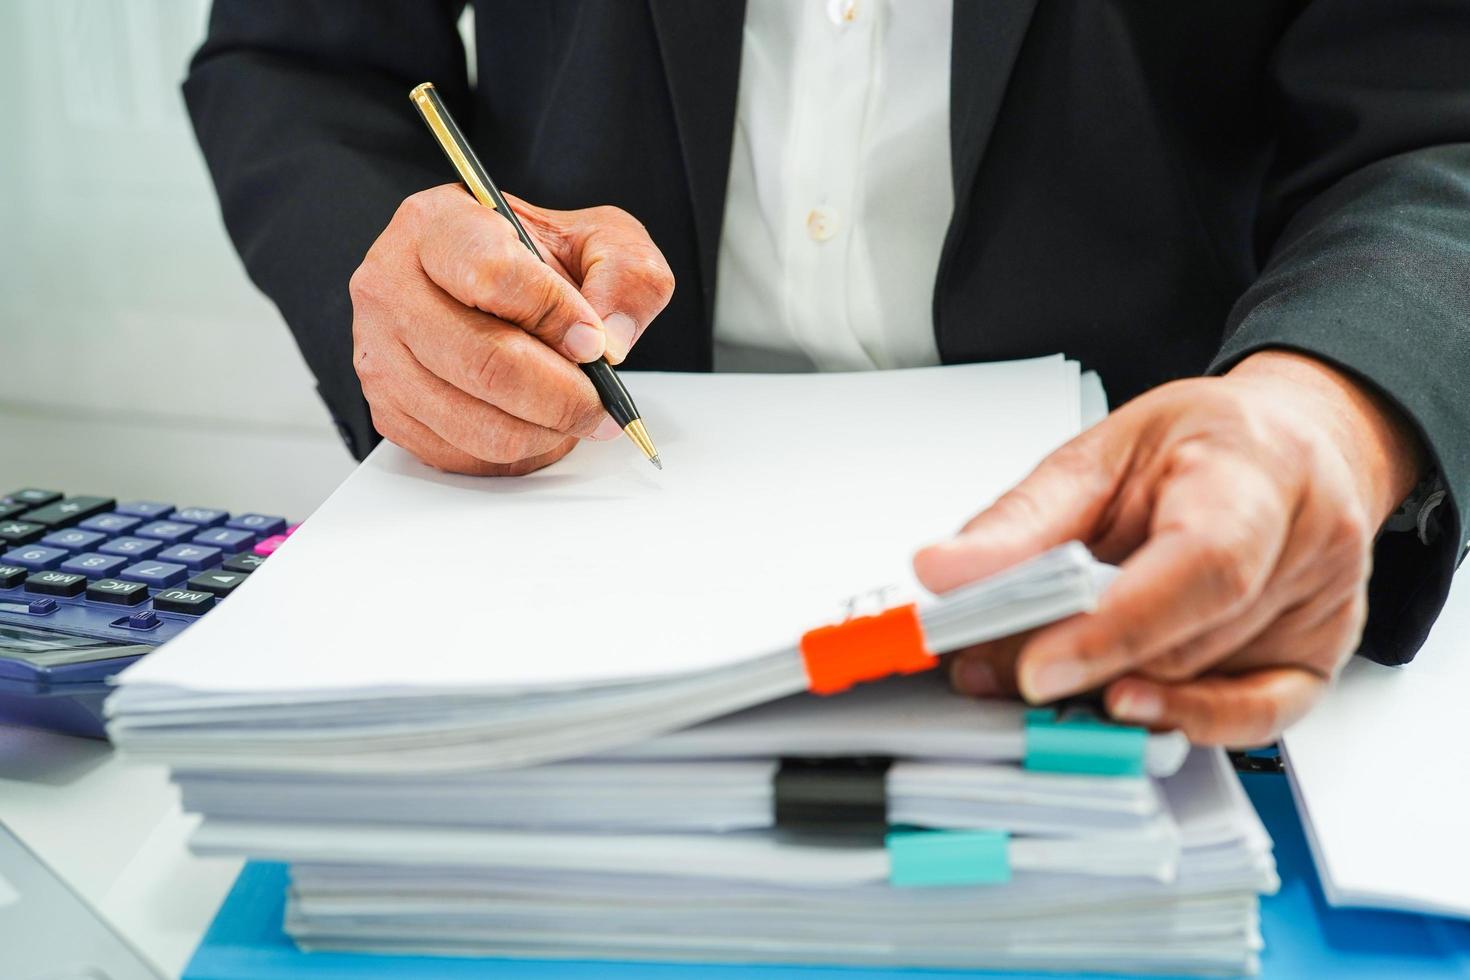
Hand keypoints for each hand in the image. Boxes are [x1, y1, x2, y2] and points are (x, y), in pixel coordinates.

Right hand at [349, 184, 673, 474]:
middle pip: (484, 362)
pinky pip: (463, 455)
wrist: (492, 286)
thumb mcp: (599, 240)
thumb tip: (610, 341)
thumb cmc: (538, 261)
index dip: (556, 317)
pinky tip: (538, 424)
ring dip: (545, 431)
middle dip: (562, 395)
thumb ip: (625, 275)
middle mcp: (391, 287)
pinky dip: (517, 453)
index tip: (595, 341)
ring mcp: (381, 354)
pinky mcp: (389, 411)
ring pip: (476, 422)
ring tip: (576, 415)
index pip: (491, 275)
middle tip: (602, 403)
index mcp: (436, 225)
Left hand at [914, 351, 1423, 745]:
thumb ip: (1024, 520)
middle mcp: (1307, 543)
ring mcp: (1321, 608)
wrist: (1284, 445)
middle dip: (1079, 663)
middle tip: (987, 663)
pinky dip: (1174, 719)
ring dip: (1105, 688)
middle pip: (1190, 638)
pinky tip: (1118, 707)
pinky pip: (1252, 718)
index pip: (1200, 565)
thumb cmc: (1200, 442)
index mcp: (1257, 471)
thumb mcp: (1101, 451)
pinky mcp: (1317, 659)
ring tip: (1027, 668)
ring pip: (1203, 681)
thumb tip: (944, 572)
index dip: (1114, 627)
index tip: (1032, 667)